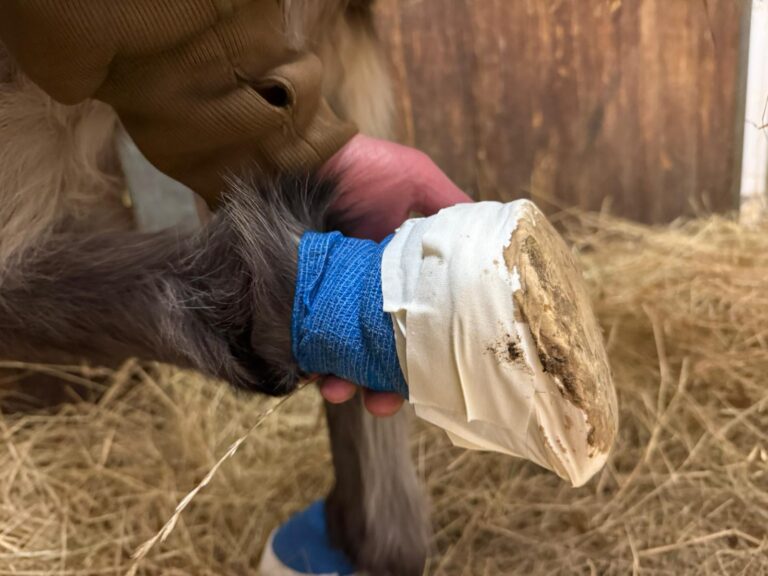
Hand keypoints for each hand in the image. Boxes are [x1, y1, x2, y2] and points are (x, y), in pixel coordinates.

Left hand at [317, 134, 472, 415]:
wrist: (302, 154)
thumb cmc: (364, 168)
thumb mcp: (418, 181)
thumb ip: (451, 208)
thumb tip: (494, 237)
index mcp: (395, 275)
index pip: (414, 324)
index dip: (421, 355)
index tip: (428, 380)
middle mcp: (363, 293)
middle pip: (375, 352)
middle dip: (380, 386)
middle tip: (380, 403)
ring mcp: (327, 299)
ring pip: (337, 355)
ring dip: (343, 382)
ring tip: (339, 392)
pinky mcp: (293, 300)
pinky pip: (299, 342)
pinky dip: (307, 363)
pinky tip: (313, 374)